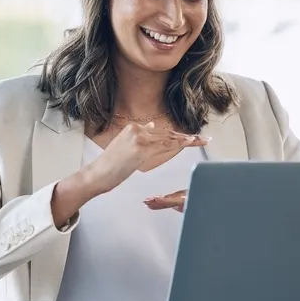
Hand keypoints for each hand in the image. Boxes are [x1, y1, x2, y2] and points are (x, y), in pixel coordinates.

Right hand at [52, 122, 205, 226]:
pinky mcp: (141, 148)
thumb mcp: (124, 146)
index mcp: (133, 127)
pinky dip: (179, 144)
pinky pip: (164, 145)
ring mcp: (139, 137)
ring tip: (202, 141)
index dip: (177, 134)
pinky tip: (189, 143)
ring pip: (169, 138)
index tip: (191, 136)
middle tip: (203, 139)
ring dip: (187, 140)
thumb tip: (152, 126)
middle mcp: (137, 129)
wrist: (96, 174)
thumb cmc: (109, 165)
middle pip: (167, 133)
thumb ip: (139, 136)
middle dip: (187, 137)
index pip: (161, 131)